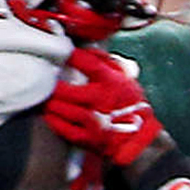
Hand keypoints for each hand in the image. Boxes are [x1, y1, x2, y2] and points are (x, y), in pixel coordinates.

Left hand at [46, 47, 163, 167]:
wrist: (141, 138)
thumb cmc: (132, 107)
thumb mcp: (126, 80)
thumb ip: (106, 64)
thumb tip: (86, 51)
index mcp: (113, 84)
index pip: (90, 64)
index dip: (74, 57)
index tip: (65, 54)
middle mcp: (103, 101)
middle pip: (67, 90)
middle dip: (55, 86)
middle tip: (48, 82)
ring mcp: (94, 121)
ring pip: (62, 109)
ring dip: (52, 103)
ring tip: (49, 99)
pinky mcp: (88, 138)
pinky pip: (64, 128)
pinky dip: (54, 120)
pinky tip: (51, 114)